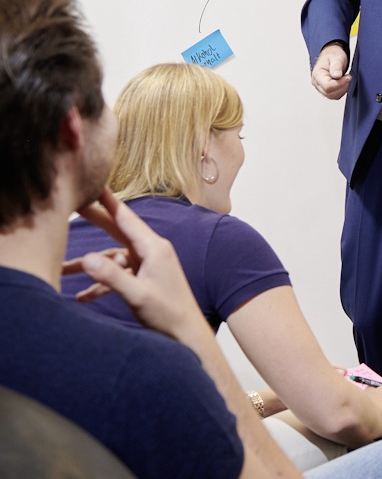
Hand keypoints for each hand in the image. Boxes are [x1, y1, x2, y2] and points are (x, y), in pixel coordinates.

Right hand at [62, 189, 205, 341]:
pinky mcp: (143, 279)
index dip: (108, 200)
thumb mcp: (137, 295)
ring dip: (89, 265)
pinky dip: (100, 284)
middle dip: (94, 219)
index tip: (94, 183)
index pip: (126, 218)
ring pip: (111, 258)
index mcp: (153, 247)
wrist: (186, 334)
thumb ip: (111, 277)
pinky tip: (81, 297)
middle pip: (116, 231)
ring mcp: (147, 265)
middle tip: (72, 205)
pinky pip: (117, 276)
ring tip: (60, 270)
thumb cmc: (168, 313)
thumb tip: (85, 259)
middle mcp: (151, 251)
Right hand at [311, 42, 351, 98]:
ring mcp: (321, 88)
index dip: (339, 83)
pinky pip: (335, 96)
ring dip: (342, 89)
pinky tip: (344, 83)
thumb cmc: (332, 56)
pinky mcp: (327, 91)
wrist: (332, 57)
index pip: (327, 86)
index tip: (348, 77)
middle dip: (342, 86)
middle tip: (348, 77)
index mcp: (317, 75)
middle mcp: (317, 83)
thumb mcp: (336, 58)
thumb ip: (336, 66)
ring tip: (346, 78)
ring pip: (332, 96)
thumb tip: (337, 76)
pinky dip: (342, 91)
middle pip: (329, 93)